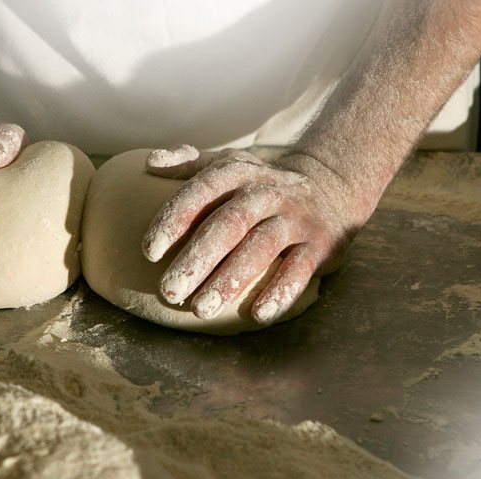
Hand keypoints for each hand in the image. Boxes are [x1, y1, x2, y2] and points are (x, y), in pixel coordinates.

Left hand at [142, 144, 363, 325]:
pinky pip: (301, 268)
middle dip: (198, 258)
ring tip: (201, 309)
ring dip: (231, 279)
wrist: (330, 185)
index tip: (149, 251)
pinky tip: (257, 315)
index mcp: (238, 173)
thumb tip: (149, 162)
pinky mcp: (321, 243)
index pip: (203, 190)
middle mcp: (268, 192)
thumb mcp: (229, 164)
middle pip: (230, 223)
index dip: (176, 218)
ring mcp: (296, 218)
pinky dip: (281, 291)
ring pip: (262, 246)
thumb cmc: (260, 185)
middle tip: (169, 291)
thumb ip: (189, 164)